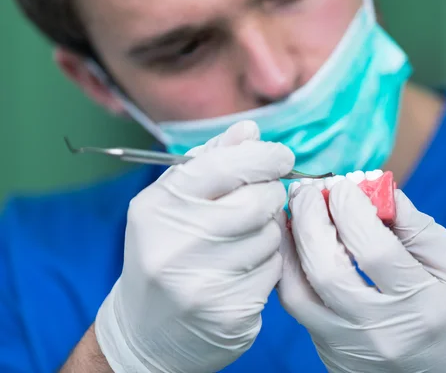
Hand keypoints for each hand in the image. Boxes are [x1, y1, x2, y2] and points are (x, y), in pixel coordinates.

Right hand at [95, 121, 294, 371]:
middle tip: (260, 200)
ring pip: (271, 236)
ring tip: (240, 243)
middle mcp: (176, 245)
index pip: (226, 165)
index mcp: (158, 208)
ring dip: (268, 233)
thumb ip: (211, 161)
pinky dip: (268, 265)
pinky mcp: (231, 313)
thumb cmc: (164, 252)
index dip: (264, 156)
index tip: (280, 157)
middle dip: (270, 195)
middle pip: (259, 200)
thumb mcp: (172, 202)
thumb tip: (250, 130)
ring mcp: (203, 283)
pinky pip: (275, 270)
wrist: (148, 331)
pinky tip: (243, 271)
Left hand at [277, 180, 445, 372]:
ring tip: (294, 214)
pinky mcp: (334, 358)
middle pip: (327, 272)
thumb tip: (378, 190)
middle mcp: (382, 335)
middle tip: (308, 191)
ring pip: (299, 296)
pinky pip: (301, 312)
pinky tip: (301, 247)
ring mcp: (352, 352)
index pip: (374, 252)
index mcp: (426, 310)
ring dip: (291, 247)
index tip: (343, 184)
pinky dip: (294, 273)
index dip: (351, 210)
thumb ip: (422, 230)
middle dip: (310, 222)